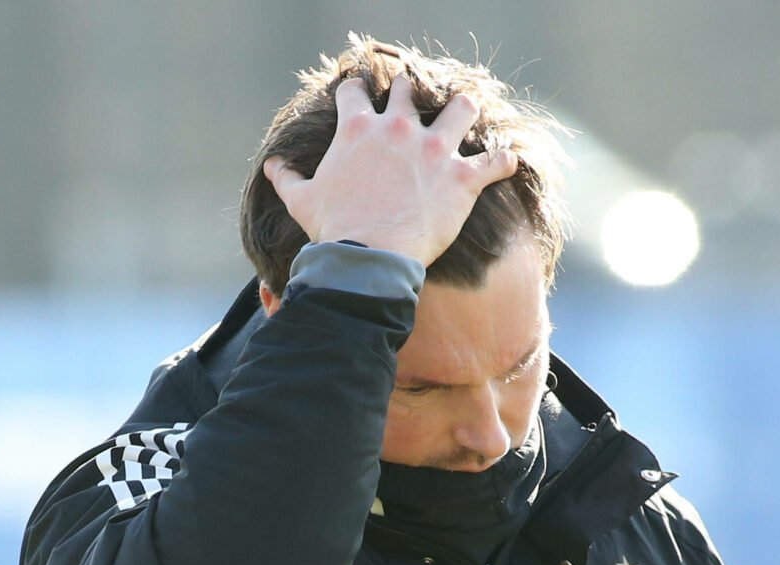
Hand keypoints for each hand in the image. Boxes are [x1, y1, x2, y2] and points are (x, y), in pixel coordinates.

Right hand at [262, 74, 519, 269]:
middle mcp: (399, 129)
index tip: (360, 93)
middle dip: (412, 93)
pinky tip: (508, 161)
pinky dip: (504, 161)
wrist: (368, 259)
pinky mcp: (462, 177)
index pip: (355, 91)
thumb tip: (271, 166)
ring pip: (462, 109)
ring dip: (465, 110)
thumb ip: (287, 178)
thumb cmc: (334, 230)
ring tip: (466, 113)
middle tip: (417, 101)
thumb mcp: (302, 201)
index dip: (357, 90)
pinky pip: (496, 161)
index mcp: (358, 128)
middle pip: (410, 91)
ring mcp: (434, 150)